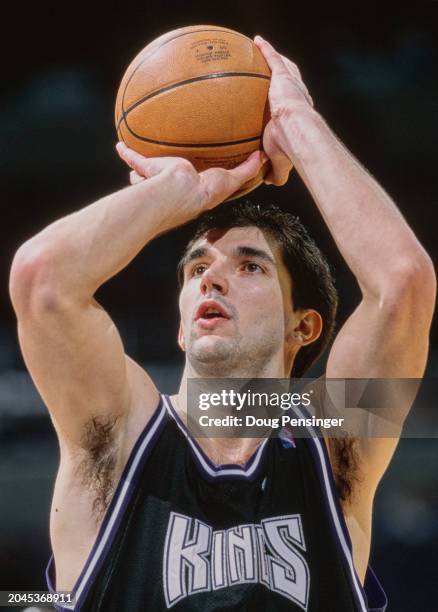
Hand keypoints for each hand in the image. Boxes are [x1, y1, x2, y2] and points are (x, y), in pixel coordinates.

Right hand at [116, 142, 265, 213]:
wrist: (180, 192)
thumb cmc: (205, 190)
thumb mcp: (230, 180)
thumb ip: (246, 170)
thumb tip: (262, 157)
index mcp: (194, 188)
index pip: (194, 180)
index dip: (195, 175)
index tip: (194, 169)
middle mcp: (175, 185)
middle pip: (169, 176)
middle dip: (166, 170)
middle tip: (166, 162)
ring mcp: (159, 179)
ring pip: (150, 171)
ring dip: (145, 164)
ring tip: (141, 152)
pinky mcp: (147, 170)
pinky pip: (134, 159)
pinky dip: (127, 153)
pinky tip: (120, 145)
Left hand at [254, 35, 313, 185]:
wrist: (296, 130)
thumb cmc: (290, 147)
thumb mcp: (280, 161)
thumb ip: (276, 172)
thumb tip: (268, 181)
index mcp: (297, 115)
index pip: (293, 106)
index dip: (288, 104)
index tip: (280, 106)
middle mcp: (297, 97)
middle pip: (290, 84)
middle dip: (283, 78)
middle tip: (274, 77)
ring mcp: (291, 85)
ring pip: (284, 68)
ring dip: (276, 60)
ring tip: (264, 53)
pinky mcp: (284, 76)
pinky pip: (273, 59)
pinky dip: (266, 49)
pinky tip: (257, 41)